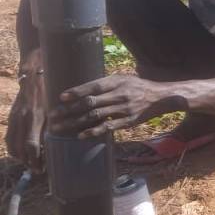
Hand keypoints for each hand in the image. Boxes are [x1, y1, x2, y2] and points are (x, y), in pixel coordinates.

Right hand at [6, 50, 46, 171]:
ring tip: (29, 163)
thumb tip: (60, 142)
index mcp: (35, 118)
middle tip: (37, 170)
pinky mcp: (11, 117)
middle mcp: (22, 120)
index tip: (42, 169)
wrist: (34, 75)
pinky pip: (9, 137)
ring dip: (19, 157)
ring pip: (12, 145)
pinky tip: (21, 152)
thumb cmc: (52, 90)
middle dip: (27, 162)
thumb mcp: (57, 108)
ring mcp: (14, 118)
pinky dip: (14, 148)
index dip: (36, 160)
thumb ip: (57, 124)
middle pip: (20, 149)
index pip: (32, 146)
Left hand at [50, 75, 171, 138]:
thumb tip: (82, 91)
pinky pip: (108, 127)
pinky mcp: (128, 121)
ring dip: (75, 122)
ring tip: (60, 127)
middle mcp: (119, 94)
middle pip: (90, 102)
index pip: (93, 86)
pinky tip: (81, 135)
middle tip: (53, 116)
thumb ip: (105, 84)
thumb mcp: (124, 79)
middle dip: (69, 110)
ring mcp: (123, 109)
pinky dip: (93, 131)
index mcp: (117, 82)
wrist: (161, 97)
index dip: (77, 92)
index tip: (61, 97)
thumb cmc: (138, 87)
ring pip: (95, 116)